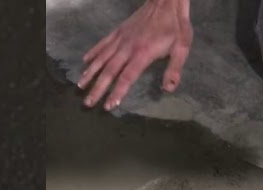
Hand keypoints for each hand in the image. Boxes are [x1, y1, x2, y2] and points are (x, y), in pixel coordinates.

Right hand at [78, 0, 193, 110]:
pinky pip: (102, 43)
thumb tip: (168, 89)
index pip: (126, 77)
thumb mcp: (182, 47)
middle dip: (98, 88)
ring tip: (80, 86)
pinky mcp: (118, 31)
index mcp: (142, 54)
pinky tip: (85, 61)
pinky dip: (93, 53)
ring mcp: (121, 39)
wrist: (166, 1)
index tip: (108, 106)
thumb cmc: (175, 25)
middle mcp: (127, 48)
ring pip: (101, 58)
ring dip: (90, 73)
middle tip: (87, 103)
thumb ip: (174, 69)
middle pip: (109, 71)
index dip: (117, 92)